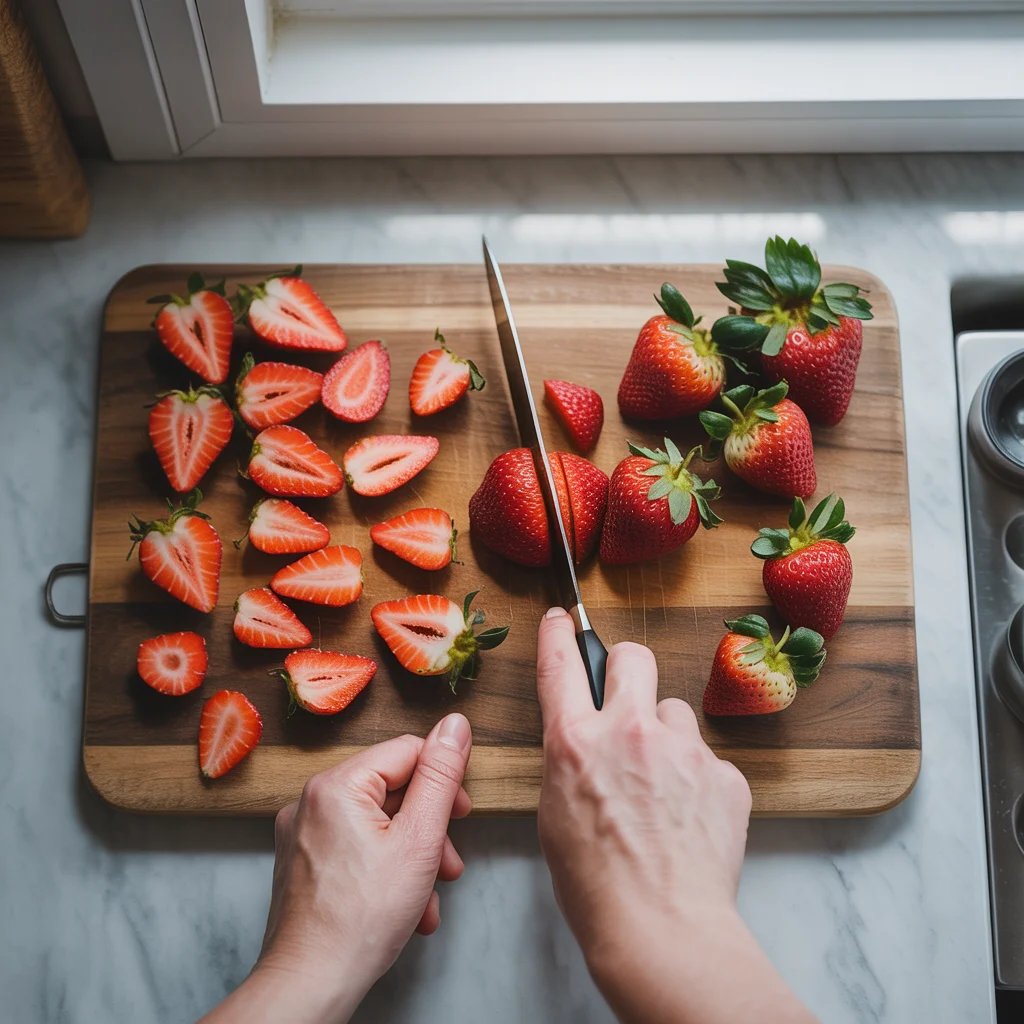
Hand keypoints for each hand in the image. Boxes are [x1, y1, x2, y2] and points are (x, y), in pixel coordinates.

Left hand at [201, 714, 472, 1023]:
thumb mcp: (420, 840)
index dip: (444, 780)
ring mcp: (303, 833)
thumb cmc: (361, 920)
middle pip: (392, 790)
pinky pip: (355, 847)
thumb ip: (441, 776)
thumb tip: (456, 725)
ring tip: (429, 894)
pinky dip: (384, 869)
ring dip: (412, 855)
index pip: (408, 751)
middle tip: (449, 862)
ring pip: (377, 824)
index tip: (462, 813)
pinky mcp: (303, 862)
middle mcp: (311, 800)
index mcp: (336, 784)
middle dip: (429, 828)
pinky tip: (405, 906)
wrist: (310, 984)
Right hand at [536, 608, 815, 1023]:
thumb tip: (587, 741)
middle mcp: (630, 731)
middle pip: (633, 655)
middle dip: (627, 668)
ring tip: (662, 790)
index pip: (562, 663)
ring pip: (676, 712)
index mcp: (576, 742)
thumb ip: (571, 759)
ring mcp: (683, 749)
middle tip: (627, 701)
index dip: (560, 633)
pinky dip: (697, 779)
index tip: (561, 619)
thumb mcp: (556, 811)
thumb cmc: (597, 885)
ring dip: (666, 737)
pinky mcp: (725, 774)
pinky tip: (688, 818)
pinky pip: (707, 758)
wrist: (662, 928)